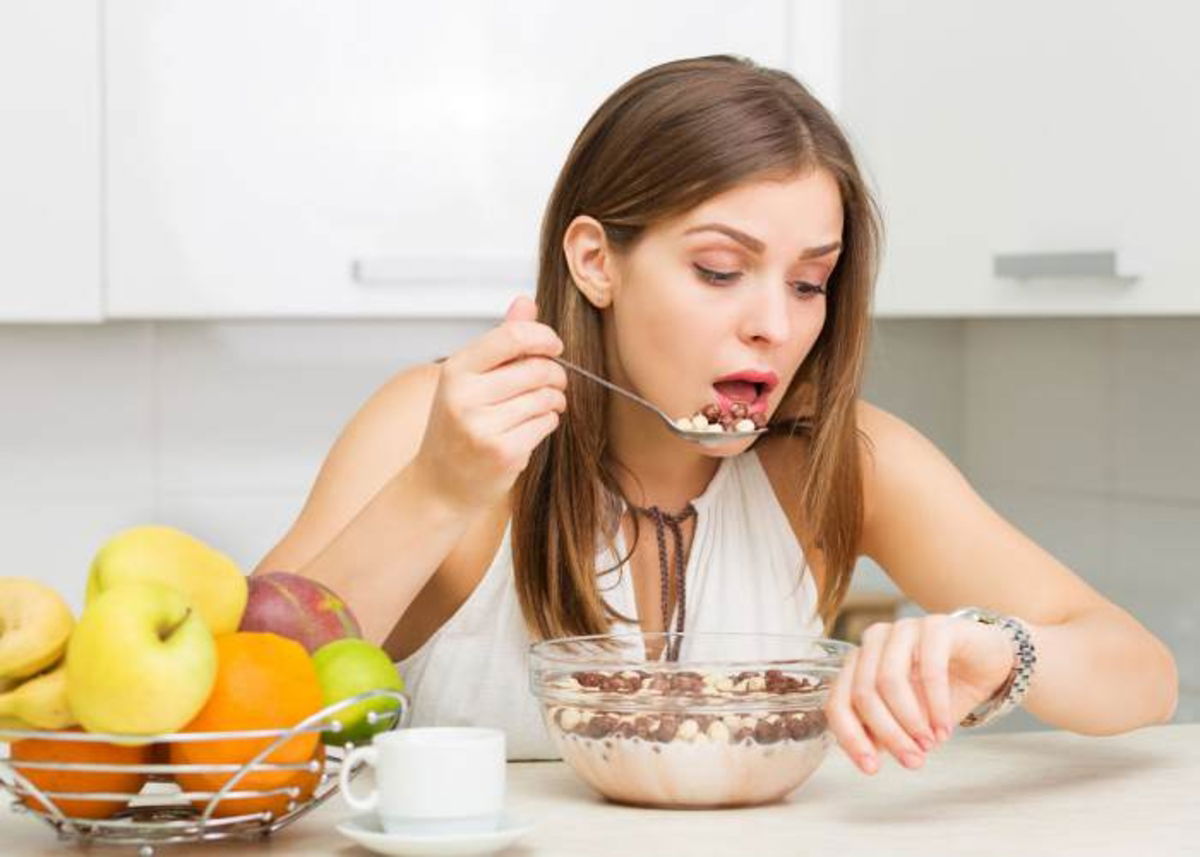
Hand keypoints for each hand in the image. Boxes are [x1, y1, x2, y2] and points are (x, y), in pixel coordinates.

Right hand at [413, 295, 566, 512]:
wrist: (442, 484)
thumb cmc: (458, 428)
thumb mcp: (470, 379)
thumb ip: (502, 341)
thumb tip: (526, 301)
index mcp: (456, 370)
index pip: (512, 336)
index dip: (544, 337)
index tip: (554, 346)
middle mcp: (465, 396)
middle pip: (537, 368)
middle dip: (556, 374)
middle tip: (554, 383)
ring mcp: (483, 426)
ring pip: (546, 397)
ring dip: (554, 400)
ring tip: (544, 406)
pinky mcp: (503, 452)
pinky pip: (546, 423)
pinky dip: (548, 422)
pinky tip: (533, 427)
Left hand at [824, 614, 1014, 773]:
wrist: (987, 662)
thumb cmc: (943, 689)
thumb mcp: (909, 718)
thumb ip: (883, 732)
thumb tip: (868, 756)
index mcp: (858, 662)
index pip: (838, 701)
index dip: (850, 738)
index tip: (871, 768)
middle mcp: (874, 641)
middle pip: (863, 693)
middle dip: (888, 734)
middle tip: (912, 760)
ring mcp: (902, 629)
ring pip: (889, 680)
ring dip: (910, 720)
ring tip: (929, 745)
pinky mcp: (936, 626)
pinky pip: (929, 669)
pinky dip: (936, 705)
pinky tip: (944, 728)